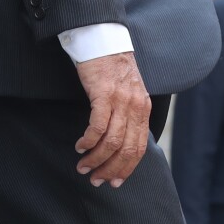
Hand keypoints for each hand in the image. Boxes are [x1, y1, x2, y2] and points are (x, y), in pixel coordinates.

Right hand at [75, 52, 150, 187]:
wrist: (105, 41)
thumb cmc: (113, 68)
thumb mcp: (130, 92)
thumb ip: (130, 114)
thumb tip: (122, 142)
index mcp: (143, 107)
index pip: (139, 146)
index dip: (127, 168)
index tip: (115, 182)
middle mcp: (135, 105)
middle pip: (127, 148)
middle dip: (110, 169)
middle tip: (95, 179)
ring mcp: (121, 99)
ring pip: (112, 141)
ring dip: (96, 158)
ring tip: (83, 166)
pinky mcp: (104, 93)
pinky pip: (97, 126)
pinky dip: (88, 141)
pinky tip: (80, 145)